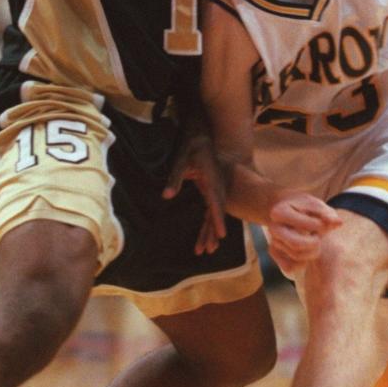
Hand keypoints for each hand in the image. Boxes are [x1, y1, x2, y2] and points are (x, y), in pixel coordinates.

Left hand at [162, 134, 227, 254]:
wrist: (201, 137)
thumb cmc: (191, 147)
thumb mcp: (180, 161)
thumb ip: (175, 178)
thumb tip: (166, 196)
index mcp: (212, 181)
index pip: (216, 203)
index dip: (218, 219)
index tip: (221, 234)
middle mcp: (216, 187)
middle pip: (216, 213)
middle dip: (213, 232)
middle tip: (209, 250)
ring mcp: (215, 190)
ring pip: (214, 214)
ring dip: (210, 231)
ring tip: (206, 249)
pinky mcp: (210, 190)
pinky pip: (211, 210)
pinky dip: (209, 223)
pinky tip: (207, 235)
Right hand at [266, 193, 343, 269]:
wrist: (289, 212)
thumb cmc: (305, 209)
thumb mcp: (316, 206)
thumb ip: (327, 214)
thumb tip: (339, 223)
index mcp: (280, 212)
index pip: (304, 224)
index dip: (320, 226)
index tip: (323, 224)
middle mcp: (272, 228)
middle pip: (296, 244)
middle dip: (314, 244)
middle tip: (319, 238)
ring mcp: (273, 242)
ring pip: (296, 257)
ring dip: (312, 252)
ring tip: (315, 242)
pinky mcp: (275, 254)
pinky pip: (290, 267)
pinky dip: (303, 262)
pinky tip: (307, 251)